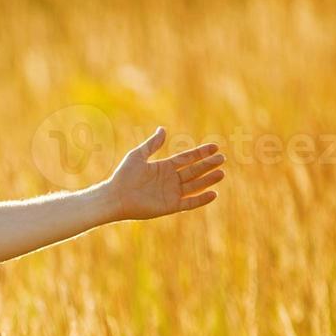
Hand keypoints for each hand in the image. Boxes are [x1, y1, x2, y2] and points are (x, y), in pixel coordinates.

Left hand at [102, 126, 225, 221]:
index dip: (200, 153)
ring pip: (194, 186)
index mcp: (164, 167)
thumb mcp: (138, 156)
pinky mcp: (170, 206)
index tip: (215, 147)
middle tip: (221, 158)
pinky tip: (214, 193)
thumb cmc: (123, 176)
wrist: (114, 197)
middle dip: (207, 165)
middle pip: (194, 171)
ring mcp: (171, 193)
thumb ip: (152, 144)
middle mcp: (170, 180)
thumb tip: (162, 129)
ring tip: (221, 173)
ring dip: (208, 180)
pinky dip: (201, 199)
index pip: (187, 159)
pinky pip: (189, 203)